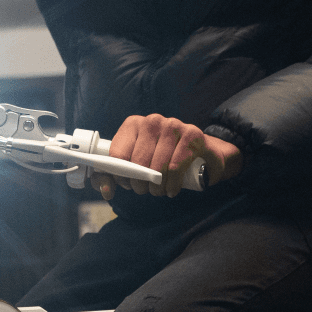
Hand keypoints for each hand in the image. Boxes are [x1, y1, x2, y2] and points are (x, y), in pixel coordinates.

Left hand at [95, 113, 242, 200]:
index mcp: (134, 124)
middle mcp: (152, 121)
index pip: (117, 153)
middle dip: (139, 184)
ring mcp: (173, 125)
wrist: (205, 154)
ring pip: (156, 166)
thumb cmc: (166, 159)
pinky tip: (172, 189)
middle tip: (146, 190)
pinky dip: (172, 184)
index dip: (119, 175)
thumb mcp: (139, 165)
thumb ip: (117, 176)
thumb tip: (106, 190)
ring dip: (156, 187)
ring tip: (160, 191)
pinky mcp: (192, 135)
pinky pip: (175, 167)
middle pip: (137, 162)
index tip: (127, 184)